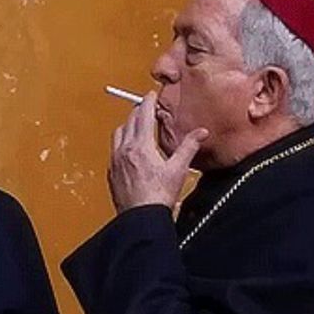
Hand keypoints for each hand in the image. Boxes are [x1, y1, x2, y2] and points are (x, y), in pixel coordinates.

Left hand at [108, 92, 207, 212]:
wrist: (140, 218)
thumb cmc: (159, 196)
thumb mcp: (178, 169)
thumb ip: (188, 147)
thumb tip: (201, 132)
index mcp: (140, 147)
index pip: (143, 116)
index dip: (147, 103)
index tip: (150, 95)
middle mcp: (124, 151)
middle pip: (129, 123)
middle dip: (137, 112)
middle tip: (145, 107)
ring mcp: (115, 162)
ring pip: (118, 135)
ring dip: (127, 126)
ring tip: (137, 125)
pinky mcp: (112, 172)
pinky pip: (114, 150)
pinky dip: (122, 142)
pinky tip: (129, 148)